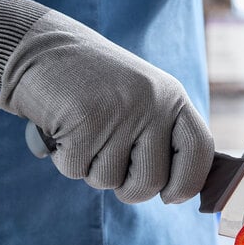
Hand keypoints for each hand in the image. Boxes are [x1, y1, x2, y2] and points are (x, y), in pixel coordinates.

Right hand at [0, 10, 213, 203]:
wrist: (43, 47)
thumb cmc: (93, 82)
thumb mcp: (141, 96)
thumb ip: (161, 133)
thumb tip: (177, 191)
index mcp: (172, 97)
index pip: (199, 150)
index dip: (188, 182)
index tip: (171, 196)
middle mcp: (152, 104)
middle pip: (152, 181)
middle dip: (128, 187)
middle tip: (108, 160)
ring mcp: (120, 113)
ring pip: (109, 181)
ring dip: (90, 166)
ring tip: (83, 129)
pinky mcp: (84, 122)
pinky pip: (76, 170)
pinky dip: (64, 157)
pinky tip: (63, 126)